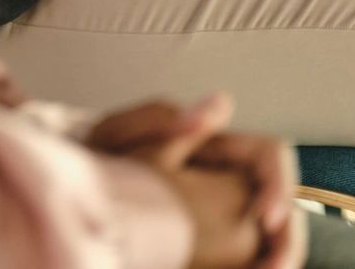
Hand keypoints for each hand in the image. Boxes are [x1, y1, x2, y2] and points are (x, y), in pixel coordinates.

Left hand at [90, 95, 298, 268]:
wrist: (66, 195)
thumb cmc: (87, 156)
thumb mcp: (114, 133)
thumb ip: (162, 118)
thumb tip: (224, 101)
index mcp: (213, 146)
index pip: (271, 156)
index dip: (278, 185)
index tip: (263, 220)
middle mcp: (227, 179)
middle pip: (284, 207)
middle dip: (287, 243)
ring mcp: (223, 215)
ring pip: (272, 240)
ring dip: (275, 261)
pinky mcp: (214, 249)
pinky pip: (247, 260)